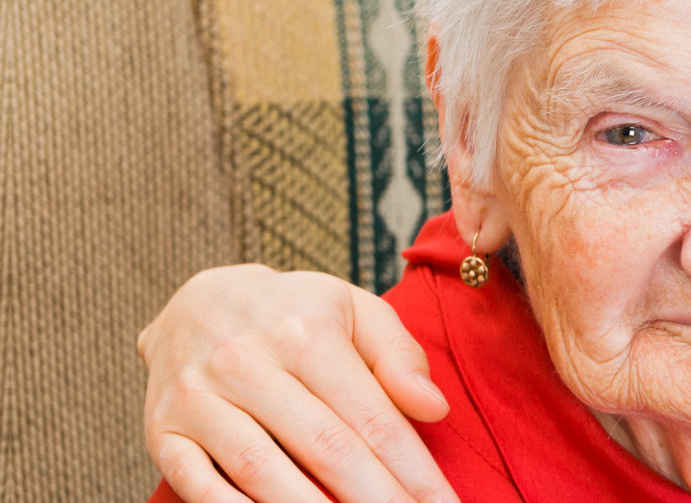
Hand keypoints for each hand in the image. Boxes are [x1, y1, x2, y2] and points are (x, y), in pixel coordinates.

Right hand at [138, 264, 457, 502]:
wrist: (195, 300)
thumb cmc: (294, 314)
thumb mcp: (354, 309)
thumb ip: (398, 356)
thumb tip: (435, 408)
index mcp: (306, 333)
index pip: (372, 417)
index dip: (413, 470)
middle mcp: (247, 363)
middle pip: (326, 449)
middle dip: (376, 498)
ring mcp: (199, 398)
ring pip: (262, 470)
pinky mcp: (162, 430)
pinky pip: (197, 482)